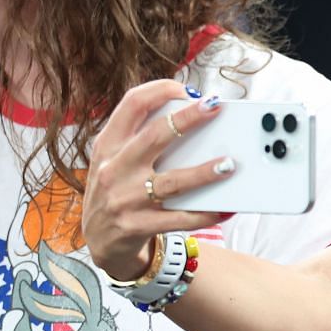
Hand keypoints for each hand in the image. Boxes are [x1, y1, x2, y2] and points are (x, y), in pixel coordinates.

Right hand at [80, 80, 231, 280]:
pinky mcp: (137, 226)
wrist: (100, 241)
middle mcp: (114, 169)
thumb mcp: (115, 161)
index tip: (185, 88)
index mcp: (108, 146)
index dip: (158, 91)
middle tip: (215, 107)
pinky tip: (225, 208)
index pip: (130, 106)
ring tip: (229, 165)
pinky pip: (179, 219)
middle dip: (187, 119)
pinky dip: (205, 214)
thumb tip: (190, 119)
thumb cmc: (118, 191)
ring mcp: (124, 199)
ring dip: (203, 173)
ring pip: (172, 182)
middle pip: (154, 136)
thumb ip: (140, 140)